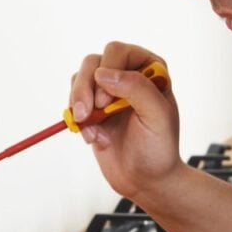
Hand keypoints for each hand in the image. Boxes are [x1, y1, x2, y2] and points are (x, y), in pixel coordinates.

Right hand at [69, 41, 183, 204]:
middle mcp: (127, 74)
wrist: (145, 180)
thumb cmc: (158, 148)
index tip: (105, 102)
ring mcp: (107, 91)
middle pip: (93, 62)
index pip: (119, 52)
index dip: (108, 71)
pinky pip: (73, 100)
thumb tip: (103, 74)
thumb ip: (137, 89)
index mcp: (149, 69)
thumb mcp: (157, 117)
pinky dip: (76, 118)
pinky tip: (93, 137)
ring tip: (90, 129)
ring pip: (80, 78)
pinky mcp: (92, 108)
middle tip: (87, 114)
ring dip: (78, 103)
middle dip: (85, 88)